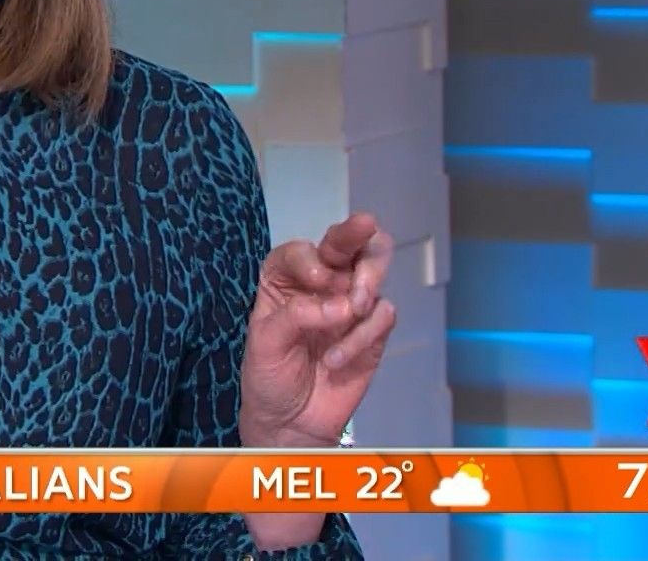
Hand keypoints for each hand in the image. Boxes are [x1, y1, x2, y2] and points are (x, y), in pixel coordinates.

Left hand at [238, 212, 395, 449]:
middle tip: (366, 226)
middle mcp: (320, 282)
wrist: (291, 421)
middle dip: (355, 232)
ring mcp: (349, 302)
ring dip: (368, 280)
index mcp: (285, 278)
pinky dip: (362, 336)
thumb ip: (296, 316)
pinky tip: (336, 360)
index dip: (309, 258)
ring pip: (374, 266)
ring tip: (354, 307)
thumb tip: (341, 306)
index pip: (299, 251)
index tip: (316, 280)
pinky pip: (382, 315)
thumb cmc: (269, 376)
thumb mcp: (265, 343)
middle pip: (345, 243)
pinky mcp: (372, 330)